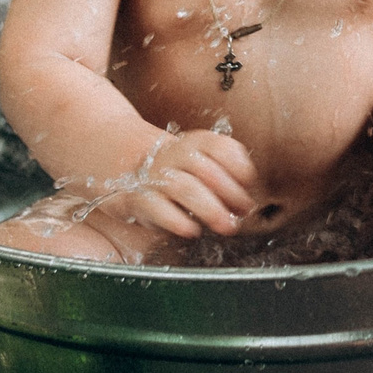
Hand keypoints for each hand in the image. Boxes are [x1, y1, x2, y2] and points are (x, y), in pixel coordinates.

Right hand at [85, 128, 259, 241]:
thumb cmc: (174, 169)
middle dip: (230, 193)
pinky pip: (157, 208)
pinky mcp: (138, 198)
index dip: (239, 166)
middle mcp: (175, 155)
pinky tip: (192, 230)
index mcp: (195, 142)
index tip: (249, 183)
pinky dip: (176, 220)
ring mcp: (156, 176)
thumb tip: (247, 202)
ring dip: (210, 209)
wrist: (122, 162)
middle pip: (206, 169)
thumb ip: (223, 174)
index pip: (221, 147)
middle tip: (243, 212)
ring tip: (227, 226)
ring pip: (185, 188)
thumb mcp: (198, 159)